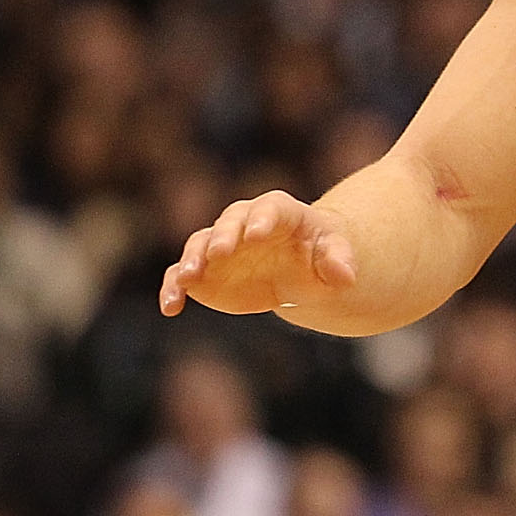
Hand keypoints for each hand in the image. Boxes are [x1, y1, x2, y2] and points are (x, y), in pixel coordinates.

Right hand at [158, 189, 360, 316]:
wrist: (299, 269)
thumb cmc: (320, 254)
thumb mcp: (335, 254)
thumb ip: (339, 260)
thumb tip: (345, 276)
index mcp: (280, 212)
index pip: (272, 208)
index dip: (264, 218)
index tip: (258, 233)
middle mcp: (244, 223)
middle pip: (230, 222)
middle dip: (224, 236)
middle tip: (220, 252)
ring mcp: (220, 246)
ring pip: (199, 245)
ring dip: (191, 259)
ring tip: (187, 277)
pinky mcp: (204, 271)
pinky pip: (180, 276)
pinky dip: (173, 288)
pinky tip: (170, 307)